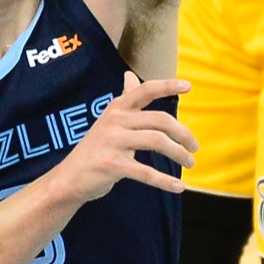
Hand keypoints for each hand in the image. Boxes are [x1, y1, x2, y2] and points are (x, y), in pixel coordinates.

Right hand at [58, 73, 195, 202]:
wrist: (69, 178)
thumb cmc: (95, 148)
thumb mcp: (109, 121)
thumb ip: (124, 100)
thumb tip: (130, 76)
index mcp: (117, 108)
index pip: (145, 90)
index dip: (168, 85)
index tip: (189, 85)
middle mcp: (115, 120)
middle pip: (160, 120)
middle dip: (183, 134)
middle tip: (195, 147)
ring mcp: (112, 142)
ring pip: (156, 141)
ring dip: (179, 153)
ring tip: (190, 163)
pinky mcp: (111, 164)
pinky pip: (145, 172)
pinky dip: (165, 181)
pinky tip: (179, 187)